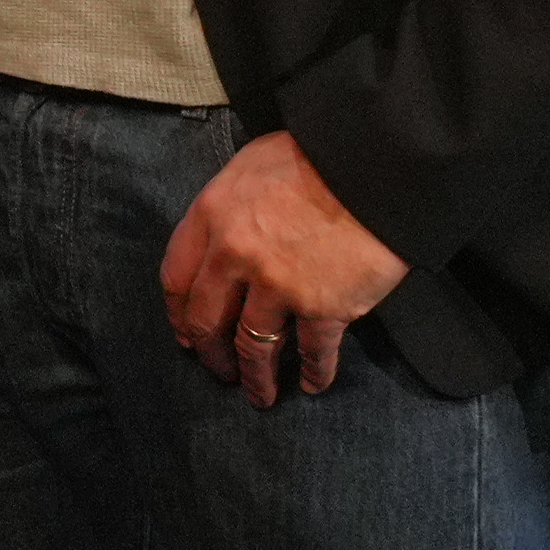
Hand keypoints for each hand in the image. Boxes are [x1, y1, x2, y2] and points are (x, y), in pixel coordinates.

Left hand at [160, 130, 407, 406]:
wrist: (374, 165)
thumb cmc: (317, 154)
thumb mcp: (252, 165)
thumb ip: (230, 205)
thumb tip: (224, 233)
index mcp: (212, 216)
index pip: (176, 278)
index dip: (179, 313)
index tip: (185, 334)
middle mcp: (235, 255)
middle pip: (207, 320)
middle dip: (211, 354)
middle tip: (218, 371)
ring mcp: (278, 285)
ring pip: (254, 347)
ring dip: (255, 377)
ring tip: (260, 395)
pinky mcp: (323, 307)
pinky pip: (312, 352)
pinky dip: (313, 373)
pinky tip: (313, 383)